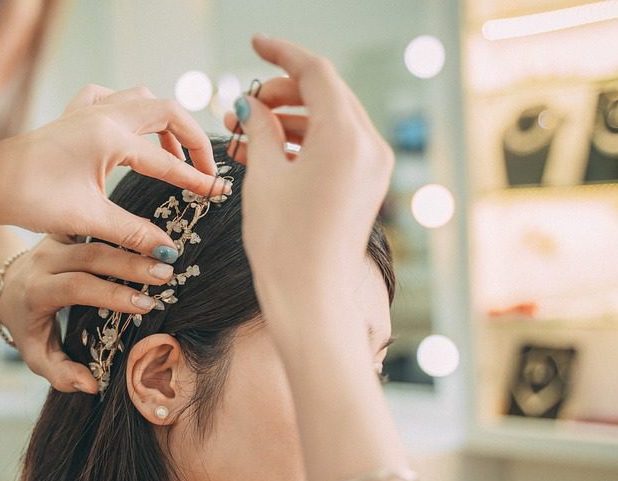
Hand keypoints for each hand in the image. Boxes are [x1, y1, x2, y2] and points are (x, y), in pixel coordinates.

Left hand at [0, 86, 226, 261]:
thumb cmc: (31, 198)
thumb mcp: (88, 218)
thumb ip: (133, 232)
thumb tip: (168, 250)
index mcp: (110, 136)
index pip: (166, 159)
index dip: (196, 179)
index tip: (218, 193)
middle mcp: (102, 114)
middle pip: (166, 111)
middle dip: (192, 138)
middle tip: (204, 168)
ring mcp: (86, 109)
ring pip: (142, 98)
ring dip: (165, 121)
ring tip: (174, 153)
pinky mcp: (72, 115)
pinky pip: (111, 97)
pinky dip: (131, 109)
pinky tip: (130, 130)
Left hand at [0, 235, 175, 392]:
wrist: (7, 287)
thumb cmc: (28, 326)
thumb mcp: (35, 355)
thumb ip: (59, 374)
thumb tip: (91, 385)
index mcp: (37, 290)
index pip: (76, 287)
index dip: (111, 293)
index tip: (145, 304)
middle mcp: (45, 260)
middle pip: (90, 256)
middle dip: (130, 263)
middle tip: (165, 273)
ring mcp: (55, 239)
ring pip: (95, 233)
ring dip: (133, 240)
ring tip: (166, 250)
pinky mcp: (66, 228)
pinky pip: (96, 223)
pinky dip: (124, 226)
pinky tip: (152, 233)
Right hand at [228, 36, 393, 329]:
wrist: (309, 299)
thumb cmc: (282, 241)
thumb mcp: (263, 177)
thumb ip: (258, 129)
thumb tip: (251, 105)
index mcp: (346, 136)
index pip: (315, 73)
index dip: (281, 54)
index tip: (255, 44)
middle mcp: (369, 146)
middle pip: (326, 94)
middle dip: (282, 92)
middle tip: (243, 105)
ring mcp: (373, 167)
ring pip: (331, 121)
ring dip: (290, 119)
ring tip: (247, 133)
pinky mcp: (367, 186)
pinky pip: (337, 146)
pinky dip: (305, 142)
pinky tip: (269, 153)